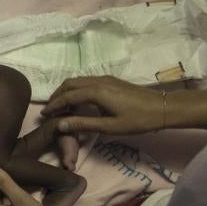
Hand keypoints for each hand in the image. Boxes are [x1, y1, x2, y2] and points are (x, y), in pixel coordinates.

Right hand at [41, 76, 162, 134]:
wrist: (162, 107)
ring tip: (60, 106)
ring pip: (77, 81)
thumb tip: (60, 124)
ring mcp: (104, 78)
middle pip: (69, 84)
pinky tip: (76, 102)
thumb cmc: (137, 120)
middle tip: (49, 110)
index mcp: (96, 92)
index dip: (54, 105)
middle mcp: (97, 81)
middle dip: (57, 96)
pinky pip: (86, 82)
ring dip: (66, 92)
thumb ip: (83, 124)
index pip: (68, 97)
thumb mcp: (109, 127)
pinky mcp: (110, 80)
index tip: (44, 115)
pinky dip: (75, 90)